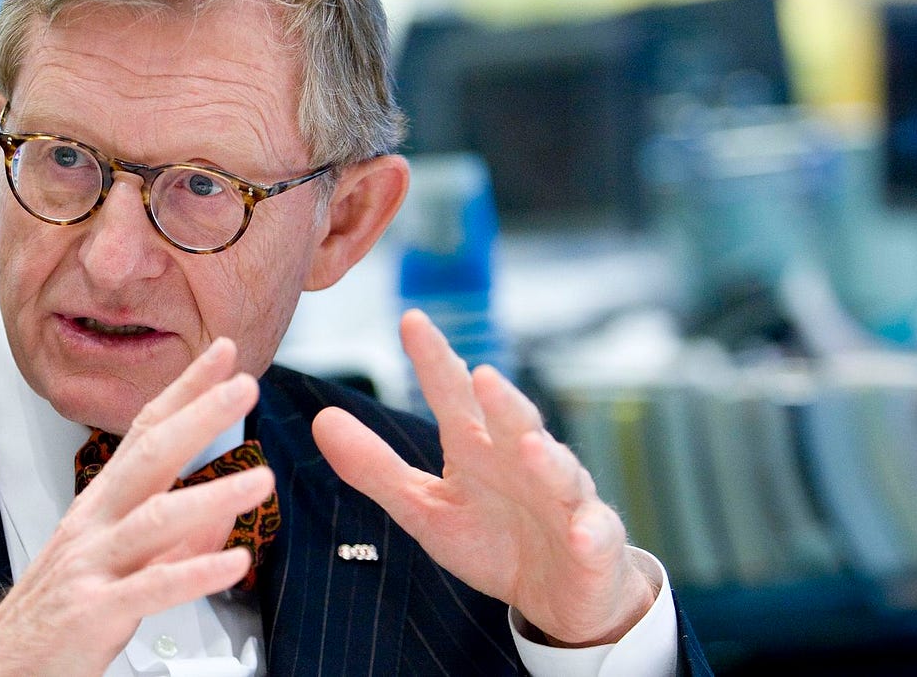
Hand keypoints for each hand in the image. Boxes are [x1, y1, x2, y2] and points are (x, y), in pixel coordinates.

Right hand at [0, 338, 274, 675]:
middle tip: (245, 385)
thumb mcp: (120, 561)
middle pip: (150, 456)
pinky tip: (236, 564)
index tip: (225, 352)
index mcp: (104, 503)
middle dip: (199, 415)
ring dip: (213, 495)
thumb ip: (174, 537)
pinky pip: (150, 588)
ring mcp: (93, 563)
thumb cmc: (63, 610)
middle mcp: (96, 522)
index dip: (186, 388)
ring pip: (156, 518)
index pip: (147, 430)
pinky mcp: (94, 611)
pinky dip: (194, 574)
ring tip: (262, 480)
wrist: (2, 666)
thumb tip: (223, 512)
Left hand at [312, 309, 655, 645]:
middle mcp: (525, 462)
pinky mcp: (594, 544)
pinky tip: (581, 530)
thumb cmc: (493, 540)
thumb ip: (376, 467)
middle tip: (482, 374)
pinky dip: (590, 531)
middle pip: (513, 423)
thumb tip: (321, 421)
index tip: (411, 321)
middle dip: (500, 401)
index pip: (455, 396)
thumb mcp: (425, 508)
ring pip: (560, 472)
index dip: (435, 360)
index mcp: (479, 448)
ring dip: (547, 458)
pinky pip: (595, 536)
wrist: (560, 596)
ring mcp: (565, 500)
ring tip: (529, 446)